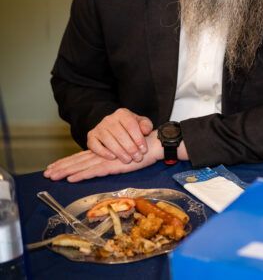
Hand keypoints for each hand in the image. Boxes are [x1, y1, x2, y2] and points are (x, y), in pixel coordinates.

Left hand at [44, 133, 162, 182]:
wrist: (154, 145)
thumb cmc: (141, 149)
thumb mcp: (124, 154)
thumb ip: (114, 157)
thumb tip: (106, 162)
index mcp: (103, 152)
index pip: (81, 157)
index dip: (67, 161)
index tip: (54, 166)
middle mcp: (102, 155)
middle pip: (77, 161)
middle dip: (61, 167)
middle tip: (46, 174)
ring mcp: (106, 160)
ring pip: (82, 166)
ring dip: (66, 171)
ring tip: (52, 176)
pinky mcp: (113, 165)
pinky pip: (94, 171)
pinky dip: (82, 175)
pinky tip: (71, 179)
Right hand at [86, 108, 152, 162]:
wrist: (116, 128)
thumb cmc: (132, 127)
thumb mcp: (141, 124)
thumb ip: (146, 126)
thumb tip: (145, 131)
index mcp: (122, 113)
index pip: (130, 125)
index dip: (138, 138)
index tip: (144, 150)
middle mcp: (109, 119)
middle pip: (119, 133)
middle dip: (130, 147)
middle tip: (137, 158)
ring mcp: (99, 127)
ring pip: (108, 140)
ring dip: (119, 151)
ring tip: (128, 160)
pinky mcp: (91, 136)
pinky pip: (94, 145)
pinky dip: (103, 152)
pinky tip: (113, 158)